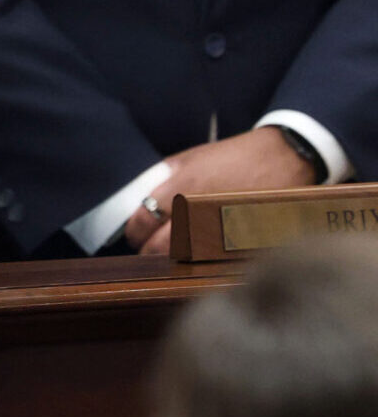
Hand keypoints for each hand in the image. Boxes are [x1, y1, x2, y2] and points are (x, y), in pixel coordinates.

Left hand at [124, 127, 316, 251]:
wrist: (281, 158)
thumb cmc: (234, 157)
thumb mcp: (190, 158)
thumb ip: (163, 178)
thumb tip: (141, 196)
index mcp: (180, 190)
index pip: (142, 222)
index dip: (134, 232)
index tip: (134, 234)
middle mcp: (197, 213)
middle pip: (158, 248)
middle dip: (148, 250)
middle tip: (148, 248)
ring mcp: (221, 231)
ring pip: (184, 259)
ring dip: (173, 258)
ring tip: (171, 252)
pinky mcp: (242, 243)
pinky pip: (213, 260)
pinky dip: (203, 260)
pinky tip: (200, 253)